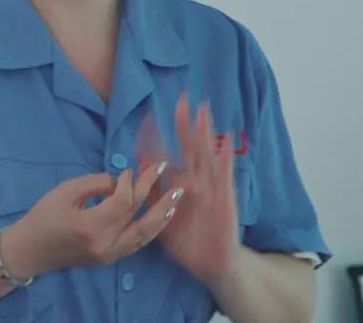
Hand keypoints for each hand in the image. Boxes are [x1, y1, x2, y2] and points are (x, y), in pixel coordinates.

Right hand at [0, 161, 179, 278]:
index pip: (123, 201)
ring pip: (144, 235)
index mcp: (91, 225)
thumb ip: (96, 183)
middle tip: (163, 169)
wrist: (30, 250)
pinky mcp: (109, 259)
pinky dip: (150, 230)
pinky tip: (160, 217)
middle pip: (137, 215)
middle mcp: (104, 243)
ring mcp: (109, 255)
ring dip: (161, 215)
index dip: (130, 182)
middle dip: (153, 191)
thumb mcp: (66, 190)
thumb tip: (120, 182)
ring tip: (176, 199)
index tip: (129, 170)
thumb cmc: (44, 215)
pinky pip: (136, 244)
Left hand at [138, 93, 239, 284]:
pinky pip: (224, 174)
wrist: (211, 263)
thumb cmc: (185, 241)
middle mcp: (193, 180)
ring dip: (204, 132)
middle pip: (187, 146)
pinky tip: (226, 138)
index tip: (145, 117)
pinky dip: (225, 156)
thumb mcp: (161, 217)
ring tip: (202, 109)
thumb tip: (136, 173)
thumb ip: (151, 195)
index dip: (155, 138)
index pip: (163, 155)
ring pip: (205, 154)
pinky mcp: (223, 198)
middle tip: (181, 98)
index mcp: (176, 185)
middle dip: (183, 123)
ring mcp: (209, 187)